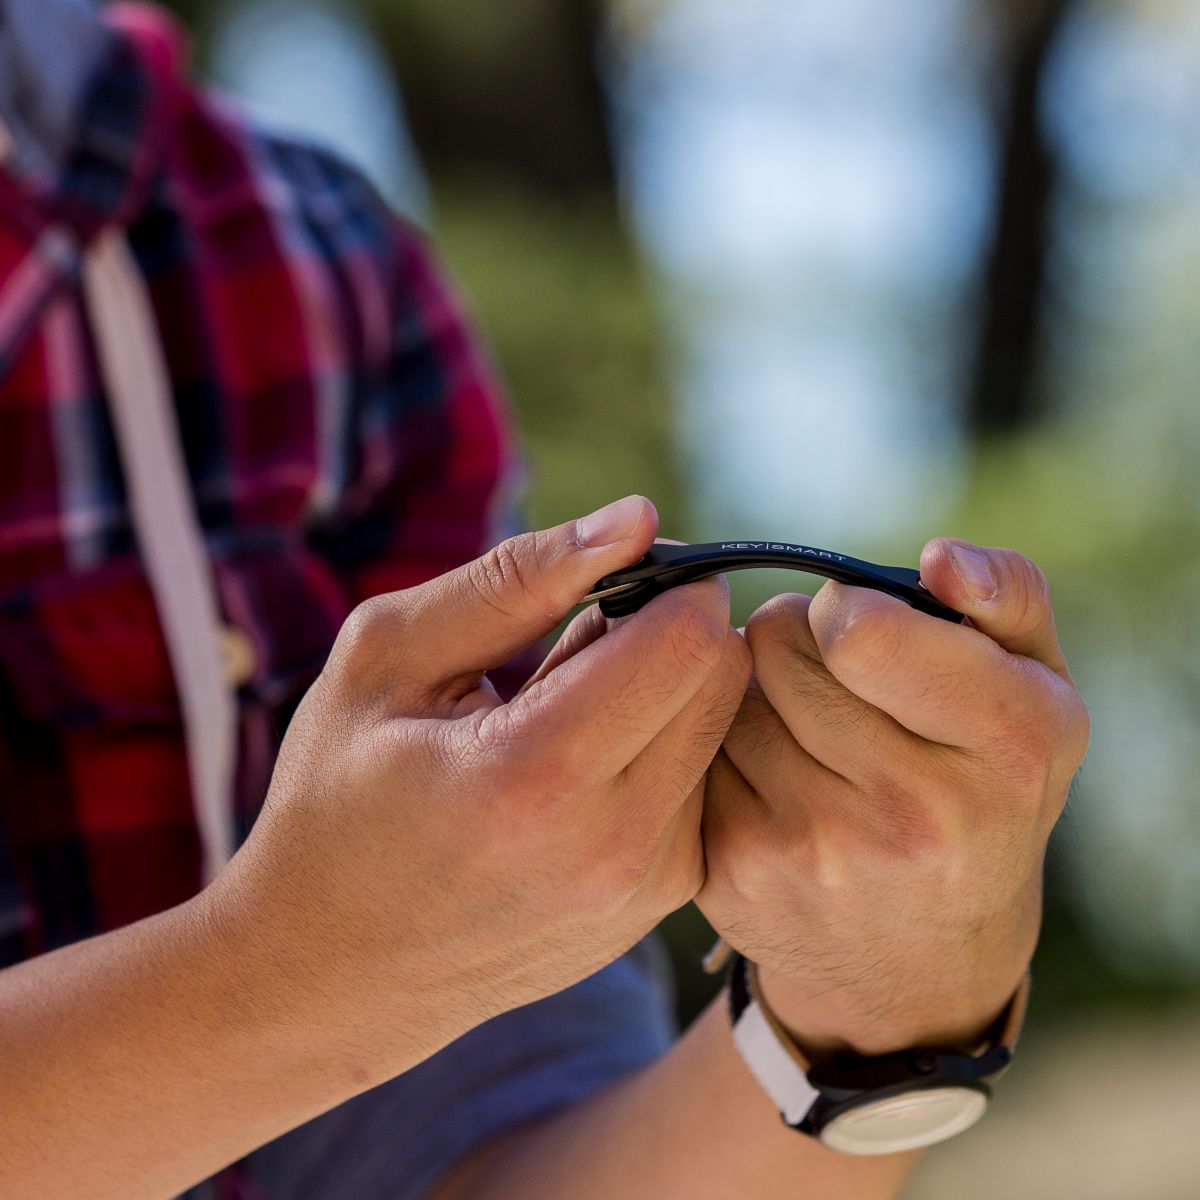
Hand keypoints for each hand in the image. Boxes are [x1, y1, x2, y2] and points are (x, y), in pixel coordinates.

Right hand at [207, 496, 749, 1078]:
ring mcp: (644, 891)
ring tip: (566, 717)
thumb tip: (636, 516)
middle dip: (671, 628)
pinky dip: (659, 752)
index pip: (689, 635)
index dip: (661, 580)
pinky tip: (579, 772)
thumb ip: (517, 577)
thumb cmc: (335, 798)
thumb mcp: (388, 659)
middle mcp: (612, 847)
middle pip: (723, 677)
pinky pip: (702, 787)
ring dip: (664, 693)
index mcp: (534, 774)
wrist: (330, 973)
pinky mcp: (658, 908)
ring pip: (722, 730)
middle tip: (581, 642)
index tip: (606, 581)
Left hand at [698, 539, 1088, 1055]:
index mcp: (1007, 750)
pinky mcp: (736, 873)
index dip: (847, 609)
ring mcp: (817, 851)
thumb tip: (941, 559)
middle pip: (776, 641)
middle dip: (796, 636)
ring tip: (805, 726)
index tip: (859, 629)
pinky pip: (690, 745)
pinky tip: (767, 774)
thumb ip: (1006, 598)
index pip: (861, 628)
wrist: (917, 960)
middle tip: (831, 673)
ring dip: (754, 688)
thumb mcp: (1035, 693)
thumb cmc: (980, 789)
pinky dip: (719, 743)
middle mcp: (915, 815)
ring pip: (725, 688)